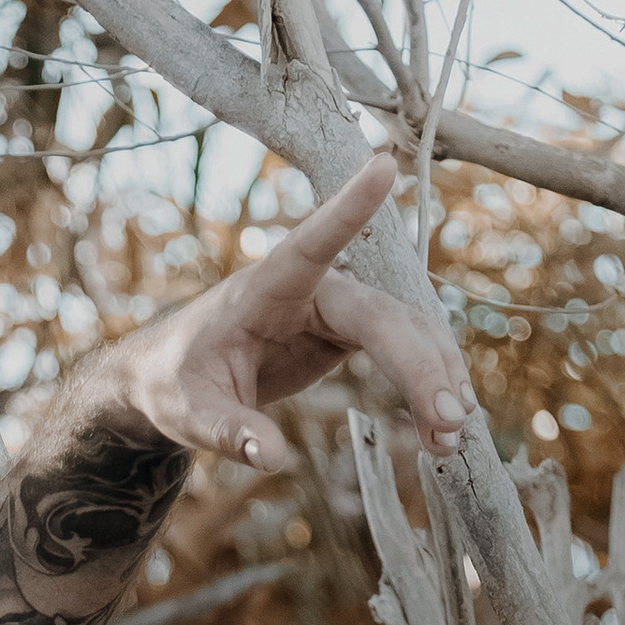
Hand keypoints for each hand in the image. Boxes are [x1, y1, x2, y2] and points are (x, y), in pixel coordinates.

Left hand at [95, 154, 473, 469]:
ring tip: (450, 437)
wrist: (174, 379)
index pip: (311, 242)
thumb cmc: (174, 383)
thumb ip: (228, 432)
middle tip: (450, 422)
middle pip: (384, 314)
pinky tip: (442, 427)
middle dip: (422, 365)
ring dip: (435, 378)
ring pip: (406, 331)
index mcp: (266, 288)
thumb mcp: (189, 413)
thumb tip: (272, 460)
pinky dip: (427, 383)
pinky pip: (404, 349)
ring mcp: (337, 309)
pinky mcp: (349, 332)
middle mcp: (312, 289)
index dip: (349, 207)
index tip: (384, 164)